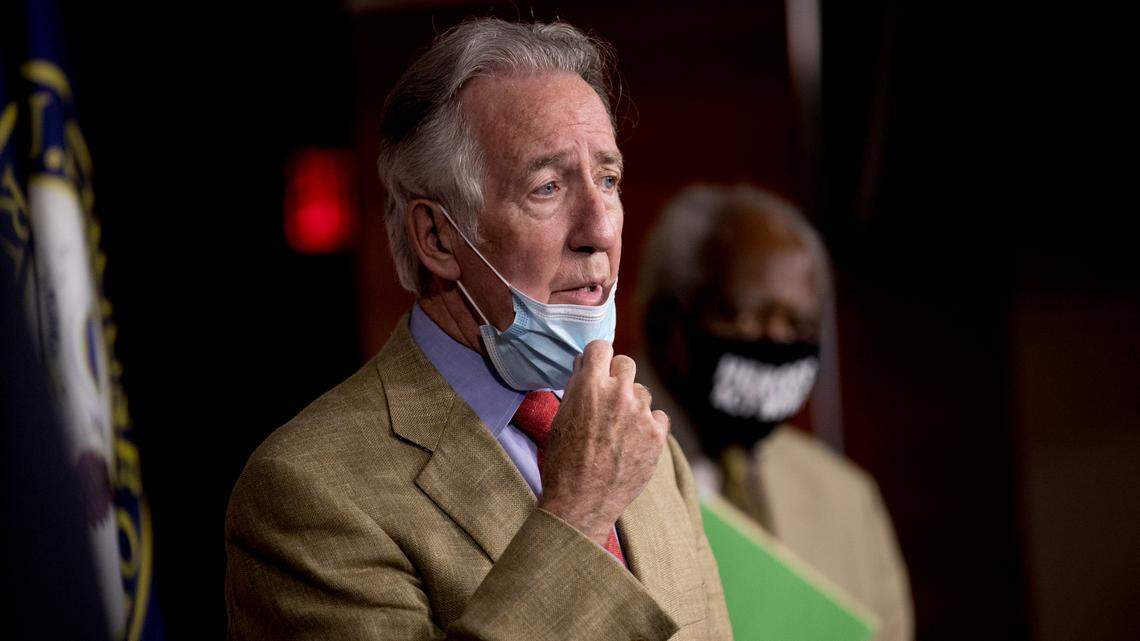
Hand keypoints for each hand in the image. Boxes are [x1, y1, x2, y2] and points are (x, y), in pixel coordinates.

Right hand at [537, 340, 669, 546]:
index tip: (597, 367)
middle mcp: (618, 393)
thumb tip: (586, 365)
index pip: (601, 347)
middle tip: (609, 398)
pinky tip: (634, 442)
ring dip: (633, 405)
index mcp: (590, 386)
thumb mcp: (561, 417)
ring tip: (619, 431)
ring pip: (643, 392)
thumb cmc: (563, 461)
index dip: (597, 358)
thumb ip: (577, 387)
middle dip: (617, 376)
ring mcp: (641, 414)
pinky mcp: (657, 435)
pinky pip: (659, 416)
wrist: (581, 502)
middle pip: (626, 363)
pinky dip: (650, 426)